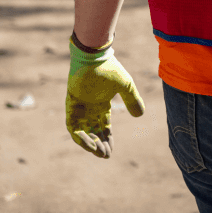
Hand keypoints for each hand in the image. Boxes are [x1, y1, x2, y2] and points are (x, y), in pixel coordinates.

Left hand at [66, 35, 144, 158]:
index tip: (111, 151)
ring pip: (81, 132)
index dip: (107, 139)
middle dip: (99, 145)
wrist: (95, 57)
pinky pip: (72, 125)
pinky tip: (88, 143)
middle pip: (93, 132)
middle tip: (105, 155)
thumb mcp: (126, 87)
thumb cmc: (110, 69)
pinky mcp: (71, 105)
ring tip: (98, 151)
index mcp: (102, 104)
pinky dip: (78, 136)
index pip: (103, 127)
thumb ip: (133, 101)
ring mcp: (79, 107)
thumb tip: (140, 116)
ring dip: (88, 143)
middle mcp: (89, 108)